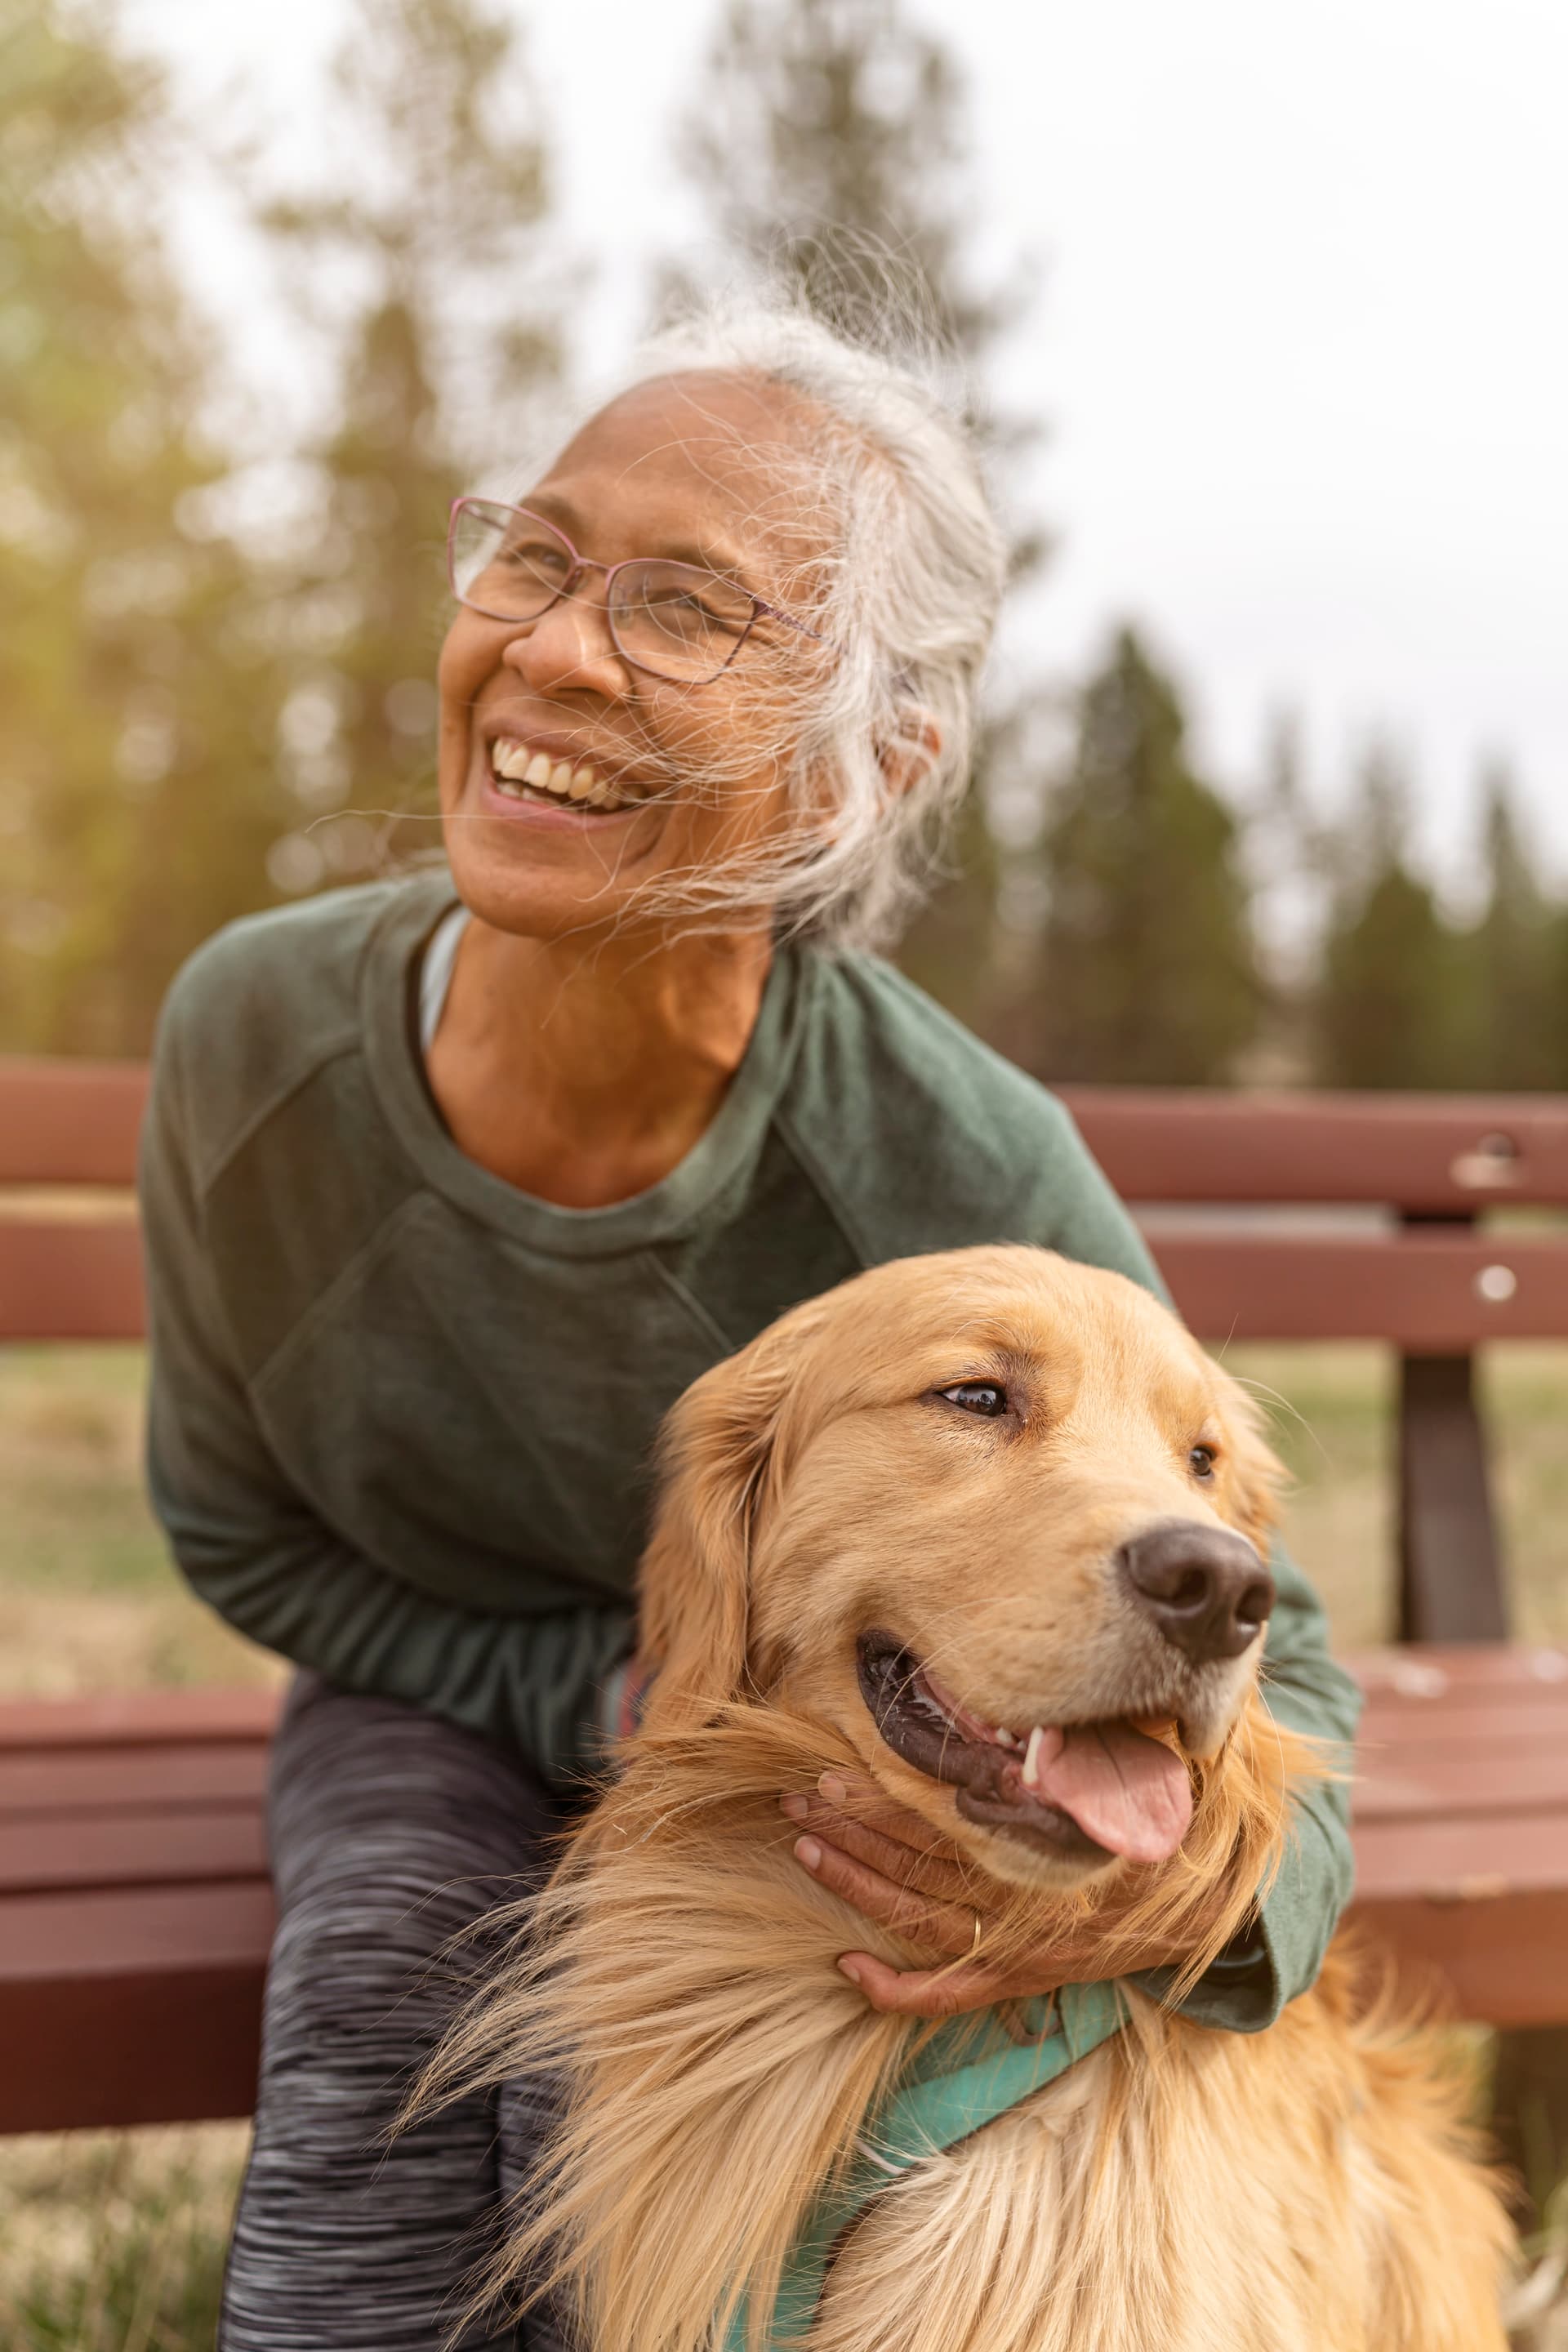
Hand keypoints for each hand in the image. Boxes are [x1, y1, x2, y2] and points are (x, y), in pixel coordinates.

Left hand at [780, 1768, 1186, 2018]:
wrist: (1206, 1911)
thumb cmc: (1159, 1827)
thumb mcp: (1137, 1777)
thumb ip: (1085, 1752)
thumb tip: (1044, 1716)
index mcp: (1047, 1850)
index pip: (945, 1826)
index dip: (886, 1803)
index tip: (836, 1771)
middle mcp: (1027, 1905)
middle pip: (920, 1869)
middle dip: (853, 1833)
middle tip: (798, 1801)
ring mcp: (1020, 1951)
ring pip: (921, 1922)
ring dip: (859, 1887)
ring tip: (804, 1849)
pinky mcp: (1020, 1979)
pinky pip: (952, 1993)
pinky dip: (898, 1988)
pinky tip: (846, 1966)